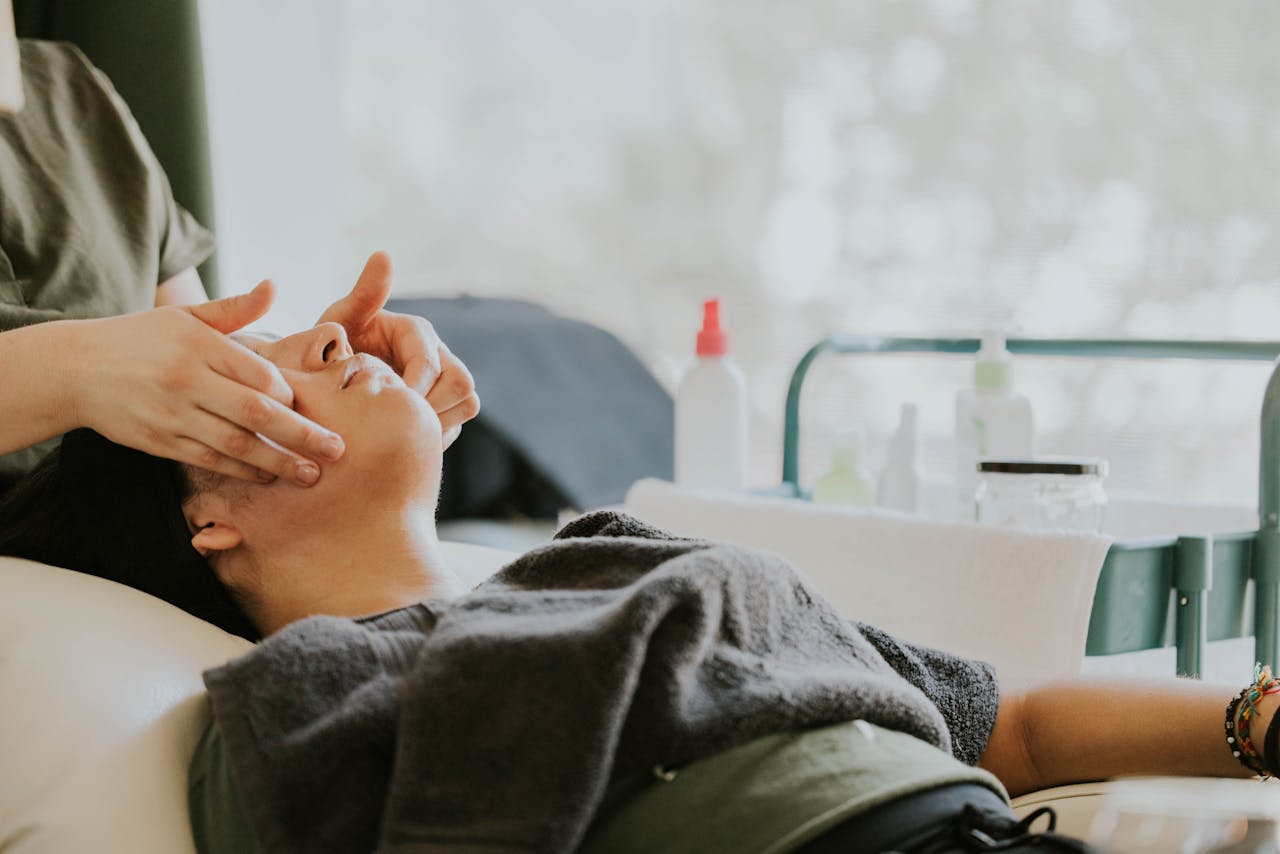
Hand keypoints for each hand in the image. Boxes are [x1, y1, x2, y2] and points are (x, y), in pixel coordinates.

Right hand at [74, 281, 344, 484]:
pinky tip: (268, 476)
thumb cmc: (140, 338)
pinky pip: (209, 460)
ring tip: (310, 474)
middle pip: (256, 412)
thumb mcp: (184, 315)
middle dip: (302, 434)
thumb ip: (234, 309)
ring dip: (278, 462)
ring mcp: (173, 414)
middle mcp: (187, 380)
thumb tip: (273, 286)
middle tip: (337, 450)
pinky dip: (241, 470)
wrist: (74, 369)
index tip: (311, 404)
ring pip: (235, 443)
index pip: (259, 374)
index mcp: (199, 345)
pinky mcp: (159, 441)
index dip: (290, 393)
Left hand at [318, 252, 478, 447]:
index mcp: (417, 331)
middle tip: (394, 426)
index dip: (411, 390)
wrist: (328, 378)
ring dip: (438, 422)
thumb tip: (384, 254)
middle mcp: (439, 352)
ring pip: (467, 403)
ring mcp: (445, 379)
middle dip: (431, 408)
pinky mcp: (445, 405)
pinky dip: (435, 435)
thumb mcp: (339, 319)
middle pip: (462, 384)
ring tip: (399, 433)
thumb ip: (363, 294)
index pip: (430, 364)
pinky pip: (456, 423)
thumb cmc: (331, 345)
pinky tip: (402, 440)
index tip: (382, 409)